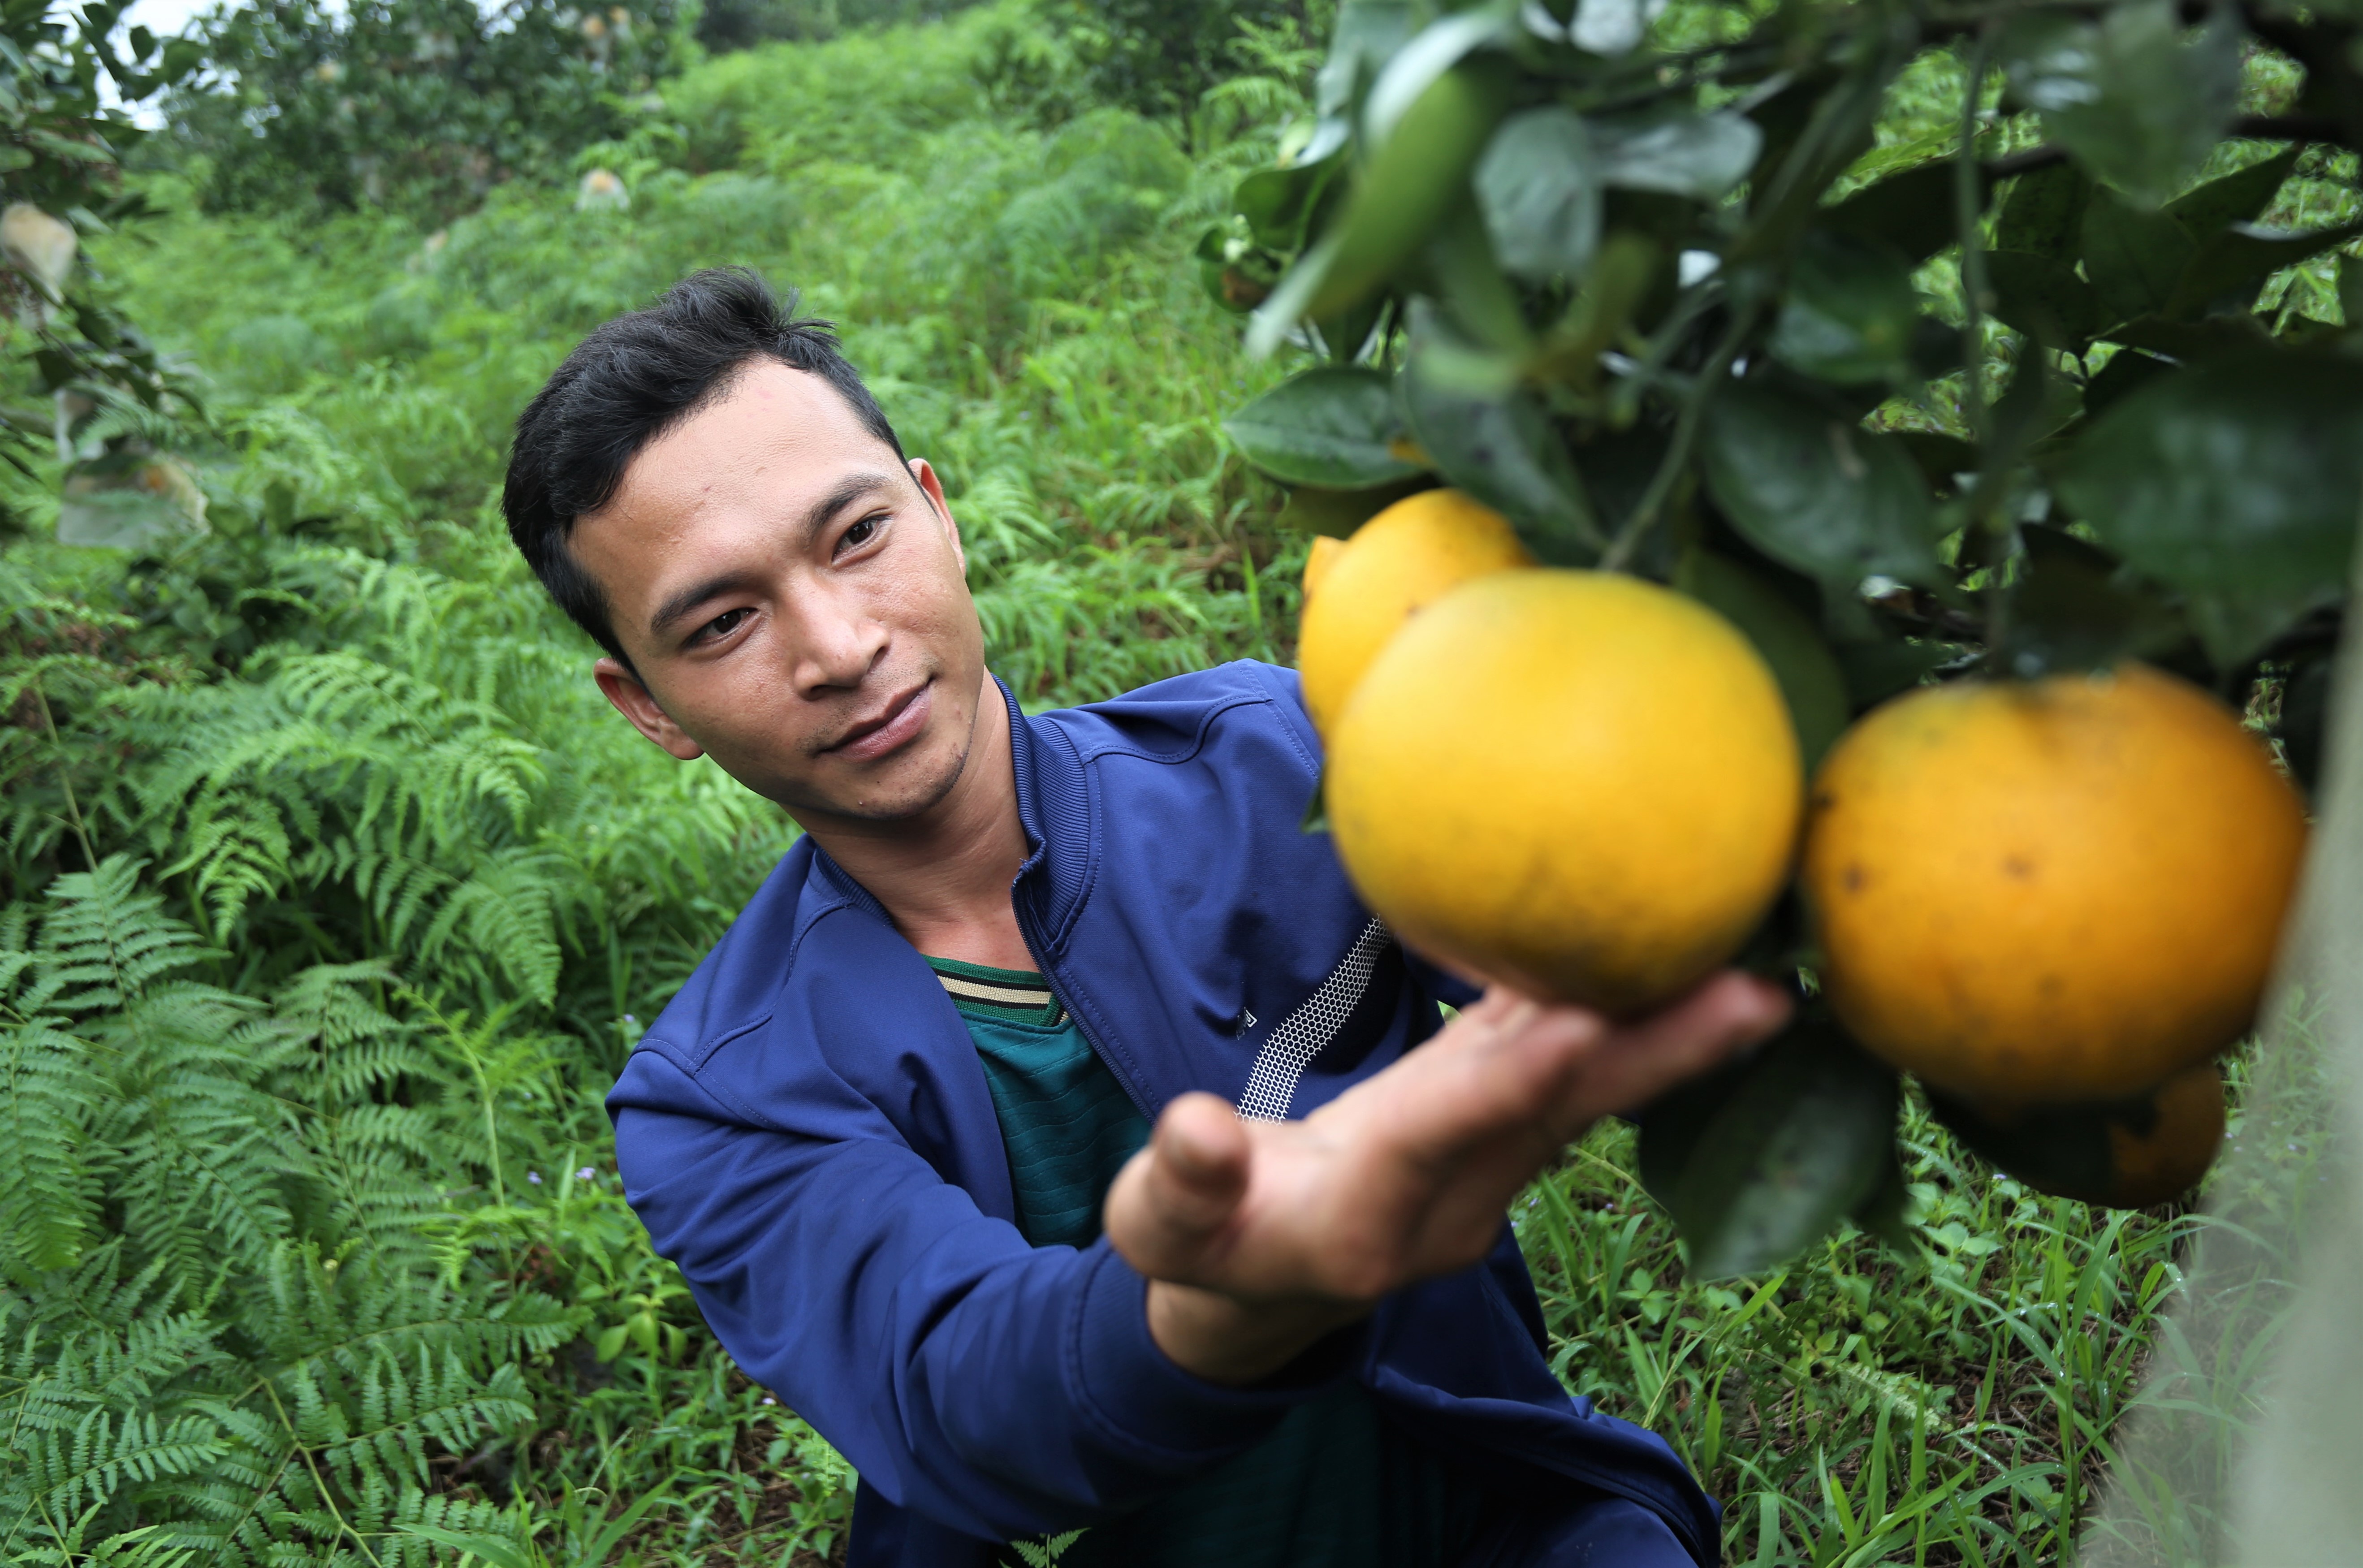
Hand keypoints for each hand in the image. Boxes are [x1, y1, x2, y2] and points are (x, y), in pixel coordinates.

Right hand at [1101, 972, 1790, 1383]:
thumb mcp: (1164, 1226)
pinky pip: (1557, 1064)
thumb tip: (1195, 1128)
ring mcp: (1482, 1171)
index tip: (1586, 1022)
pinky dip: (1608, 1008)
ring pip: (1582, 1090)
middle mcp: (1451, 1197)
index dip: (1515, 1075)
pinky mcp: (1488, 1133)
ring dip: (1669, 1033)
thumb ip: (1183, 1181)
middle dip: (1660, 1055)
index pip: (1452, 1131)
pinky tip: (1659, 944)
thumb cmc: (1200, 1247)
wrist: (1256, 1292)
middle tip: (1764, 995)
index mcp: (1368, 1215)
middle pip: (1562, 1112)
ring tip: (1758, 963)